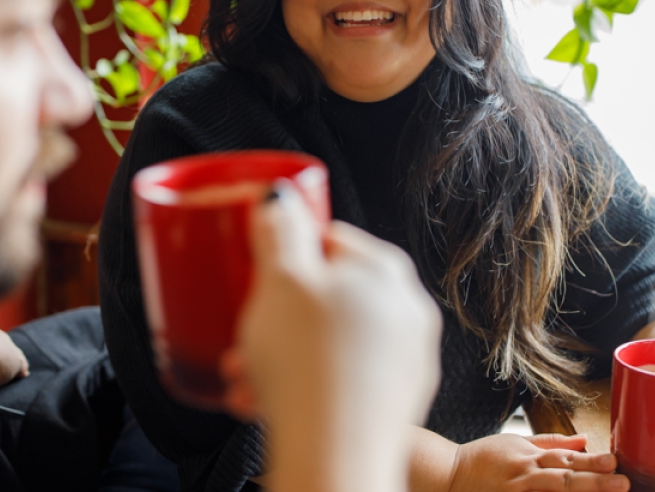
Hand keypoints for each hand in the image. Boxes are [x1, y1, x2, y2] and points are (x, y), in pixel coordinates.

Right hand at [222, 180, 441, 491]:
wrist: (334, 457)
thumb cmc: (309, 365)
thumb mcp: (280, 279)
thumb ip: (280, 228)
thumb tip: (280, 198)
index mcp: (387, 270)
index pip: (332, 240)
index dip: (289, 255)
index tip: (264, 275)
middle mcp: (407, 310)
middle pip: (328, 297)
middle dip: (278, 316)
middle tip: (248, 334)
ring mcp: (406, 359)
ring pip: (329, 342)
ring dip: (282, 355)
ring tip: (247, 377)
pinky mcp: (395, 401)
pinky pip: (341, 377)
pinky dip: (306, 383)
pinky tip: (272, 400)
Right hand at [449, 434, 628, 491]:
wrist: (450, 475)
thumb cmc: (483, 459)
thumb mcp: (515, 443)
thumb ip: (551, 443)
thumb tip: (583, 439)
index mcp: (528, 456)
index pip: (565, 458)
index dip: (591, 461)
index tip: (614, 460)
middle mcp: (525, 474)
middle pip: (565, 478)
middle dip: (595, 480)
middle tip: (622, 481)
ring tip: (608, 491)